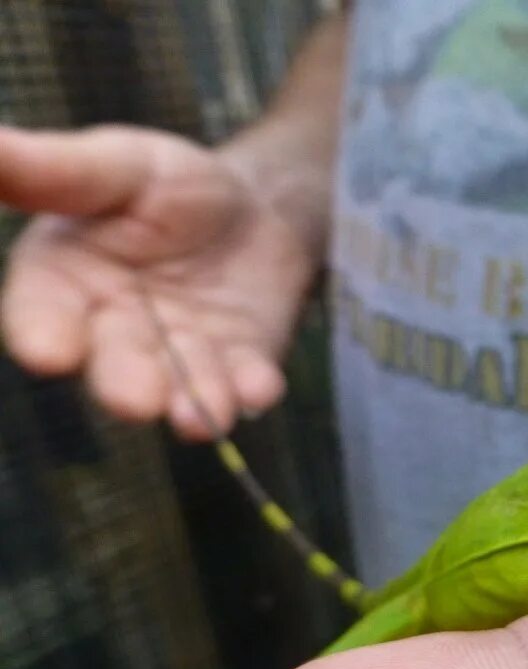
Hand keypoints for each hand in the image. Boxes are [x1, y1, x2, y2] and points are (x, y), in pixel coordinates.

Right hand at [0, 124, 315, 438]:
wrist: (256, 205)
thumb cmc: (167, 184)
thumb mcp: (115, 165)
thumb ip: (51, 170)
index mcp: (65, 281)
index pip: (42, 314)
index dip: (43, 333)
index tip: (48, 352)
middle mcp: (117, 331)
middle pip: (115, 364)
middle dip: (125, 384)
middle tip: (136, 401)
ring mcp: (182, 356)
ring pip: (182, 386)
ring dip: (193, 403)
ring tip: (199, 419)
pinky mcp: (241, 365)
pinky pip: (246, 381)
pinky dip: (252, 387)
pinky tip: (260, 390)